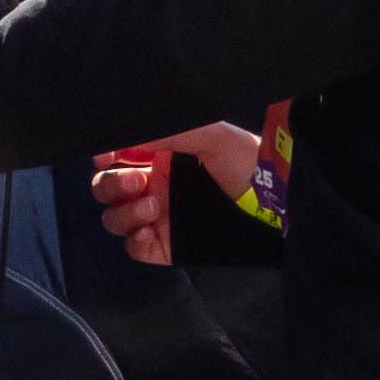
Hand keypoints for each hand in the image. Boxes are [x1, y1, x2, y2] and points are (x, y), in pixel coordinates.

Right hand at [88, 122, 268, 264]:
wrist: (274, 202)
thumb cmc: (248, 163)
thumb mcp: (211, 135)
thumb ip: (168, 132)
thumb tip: (129, 136)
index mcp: (161, 155)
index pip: (117, 154)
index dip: (105, 155)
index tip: (106, 155)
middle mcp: (156, 184)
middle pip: (108, 187)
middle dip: (114, 184)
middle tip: (140, 181)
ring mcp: (159, 216)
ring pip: (115, 218)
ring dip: (124, 213)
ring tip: (153, 208)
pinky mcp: (167, 243)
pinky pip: (134, 247)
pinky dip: (134, 240)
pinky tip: (149, 231)